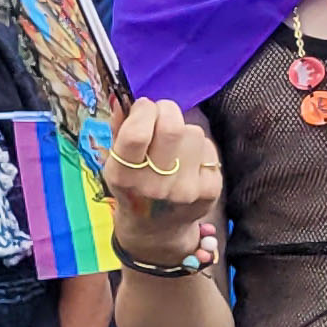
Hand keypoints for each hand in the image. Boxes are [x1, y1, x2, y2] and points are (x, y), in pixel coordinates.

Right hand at [105, 98, 224, 264]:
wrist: (155, 229)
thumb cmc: (132, 186)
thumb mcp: (116, 161)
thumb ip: (119, 128)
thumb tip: (122, 96)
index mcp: (123, 176)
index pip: (137, 134)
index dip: (143, 110)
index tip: (143, 108)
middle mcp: (154, 186)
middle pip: (172, 128)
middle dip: (167, 110)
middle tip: (162, 115)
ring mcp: (185, 190)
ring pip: (194, 133)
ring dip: (183, 130)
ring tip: (174, 145)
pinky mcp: (209, 191)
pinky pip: (209, 148)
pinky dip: (199, 147)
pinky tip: (189, 161)